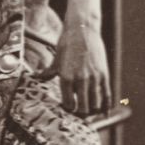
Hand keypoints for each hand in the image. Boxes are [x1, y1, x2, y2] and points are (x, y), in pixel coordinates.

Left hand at [54, 0, 110, 115]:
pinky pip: (107, 95)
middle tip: (79, 112)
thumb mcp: (56, 59)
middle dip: (81, 113)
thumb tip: (36, 77)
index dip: (68, 110)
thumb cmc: (67, 44)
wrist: (82, 31)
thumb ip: (48, 72)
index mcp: (66, 78)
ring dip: (93, 110)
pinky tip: (103, 110)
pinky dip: (106, 105)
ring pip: (96, 104)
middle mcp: (80, 80)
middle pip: (83, 108)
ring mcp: (94, 78)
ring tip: (89, 110)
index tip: (68, 109)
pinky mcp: (104, 74)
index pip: (68, 105)